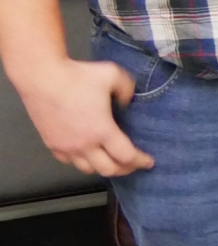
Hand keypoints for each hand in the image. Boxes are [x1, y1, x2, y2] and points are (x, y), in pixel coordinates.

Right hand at [17, 57, 153, 176]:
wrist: (41, 77)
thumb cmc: (78, 75)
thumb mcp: (113, 75)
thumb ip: (127, 89)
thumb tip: (127, 101)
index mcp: (102, 131)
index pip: (126, 156)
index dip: (140, 161)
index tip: (149, 162)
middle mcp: (84, 144)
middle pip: (108, 169)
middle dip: (124, 170)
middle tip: (133, 165)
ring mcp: (65, 146)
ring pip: (87, 169)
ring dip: (102, 168)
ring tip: (111, 162)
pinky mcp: (50, 143)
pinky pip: (68, 161)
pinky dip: (81, 162)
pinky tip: (87, 155)